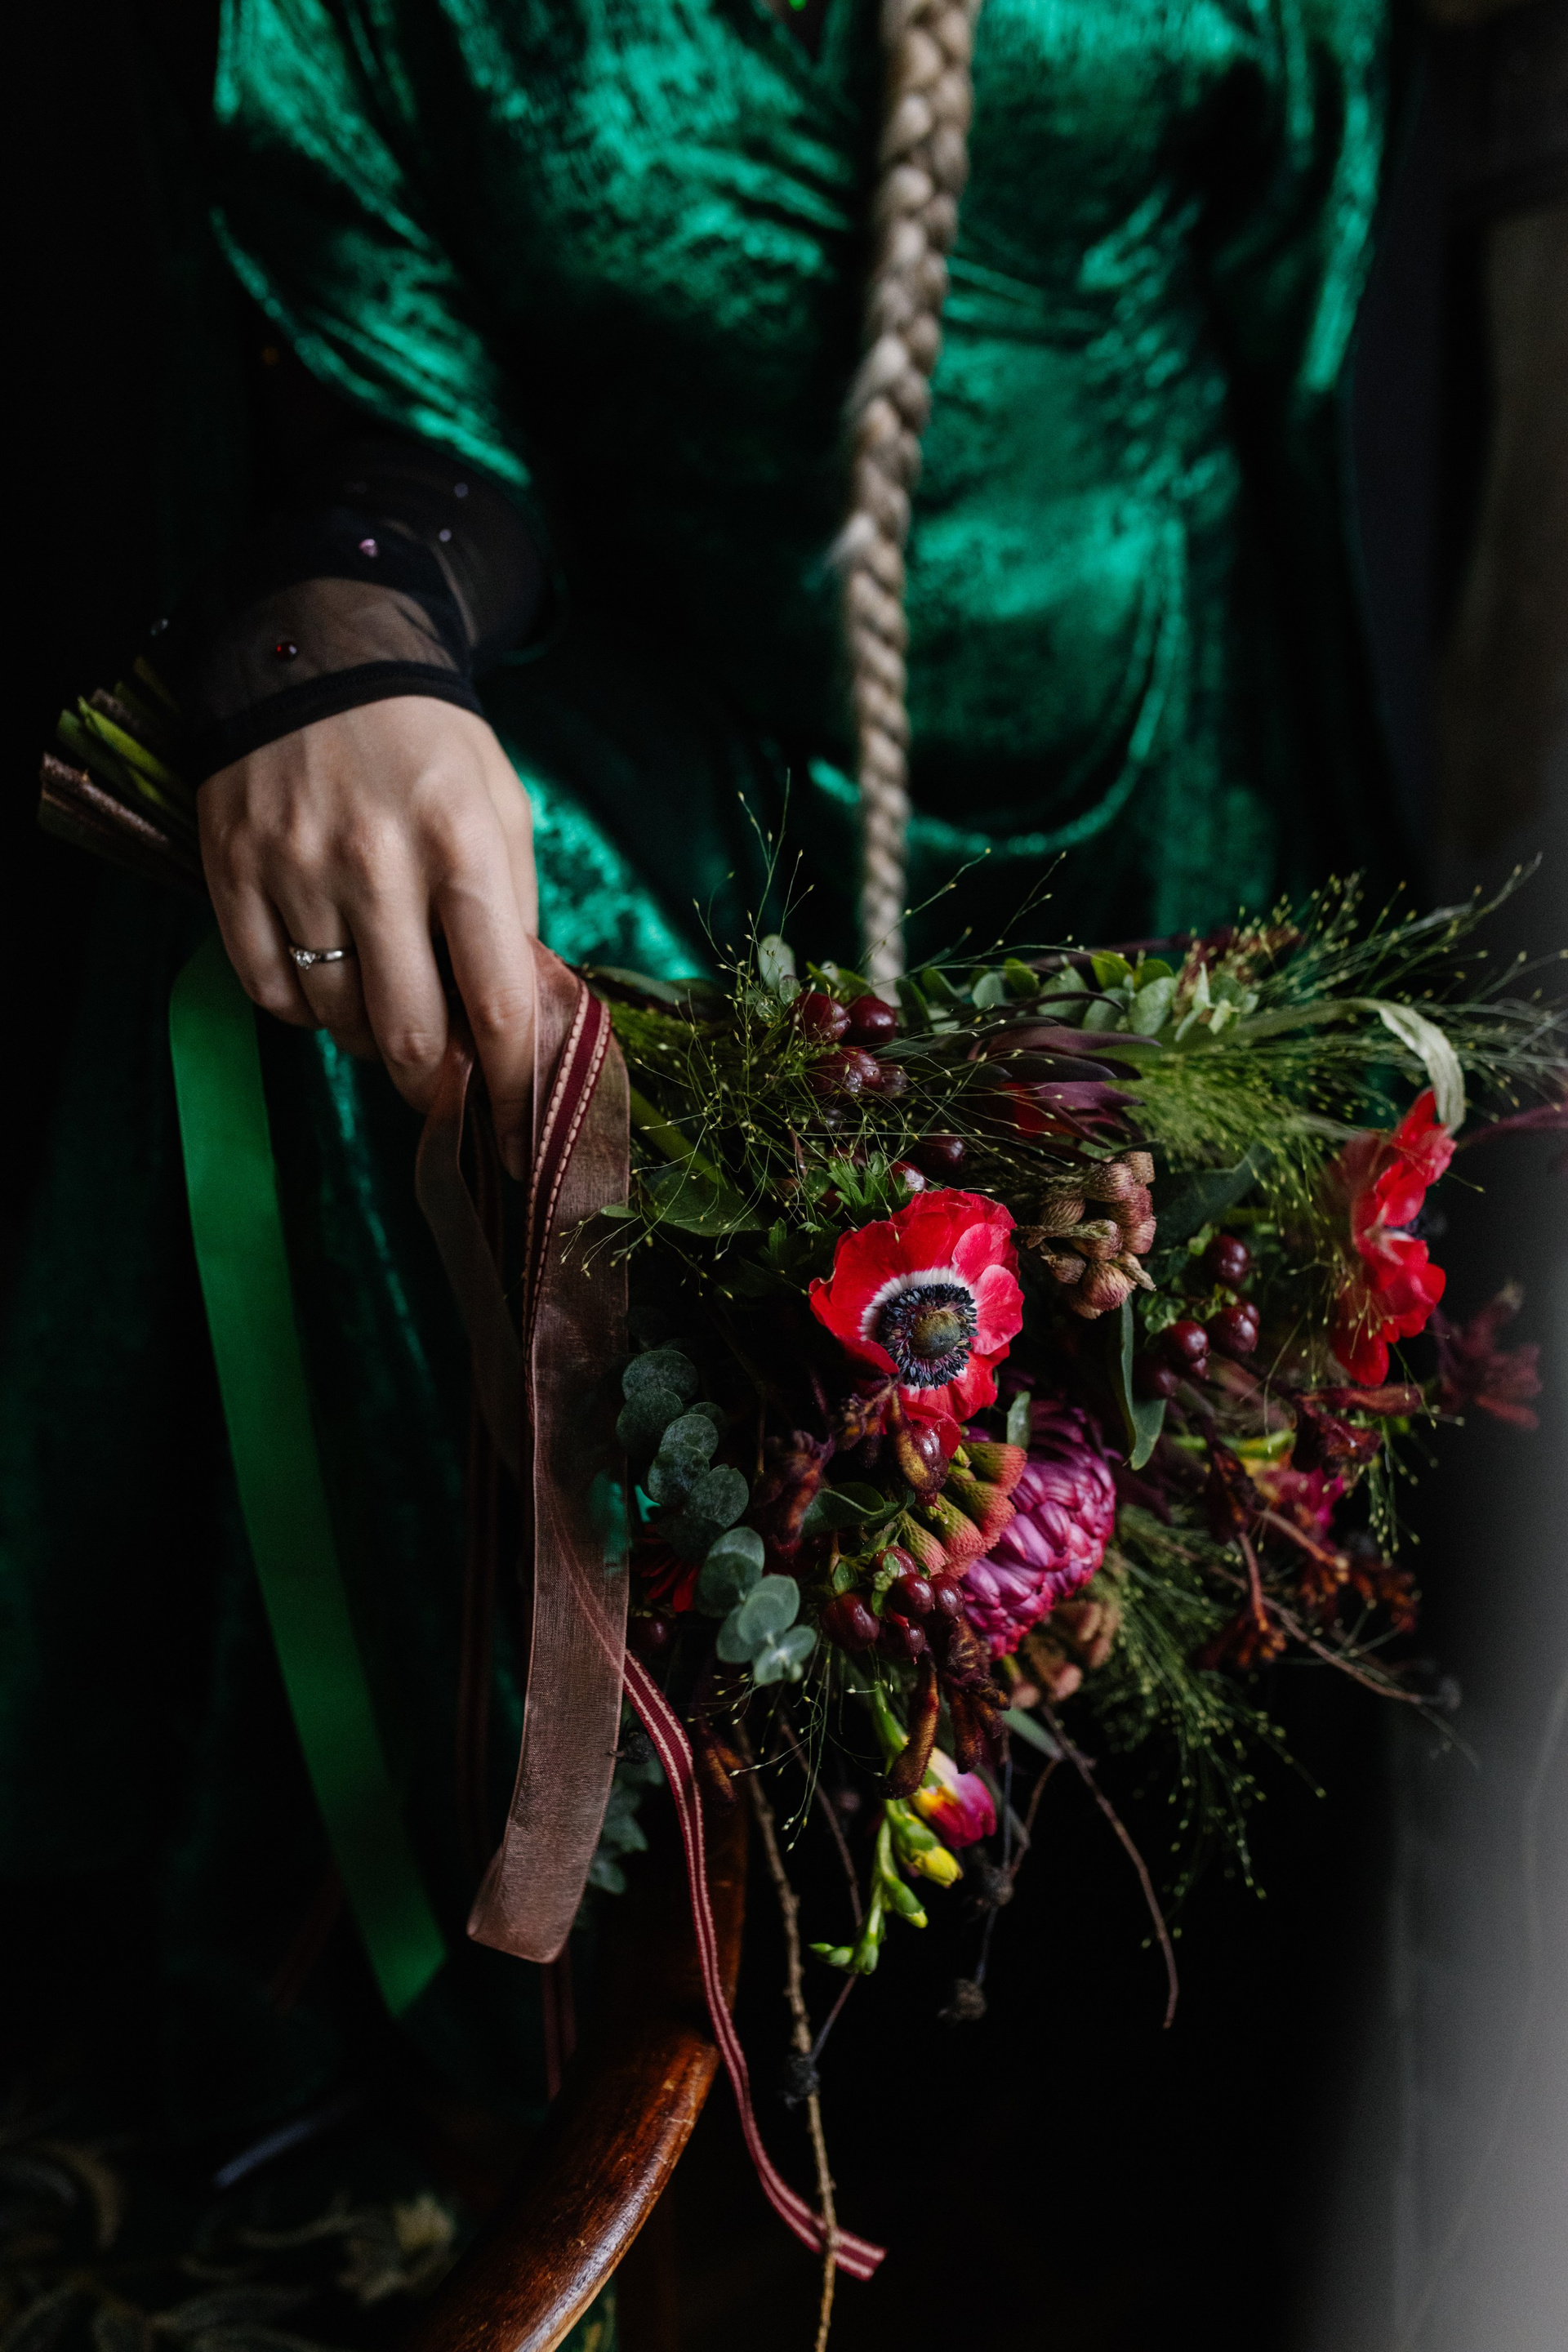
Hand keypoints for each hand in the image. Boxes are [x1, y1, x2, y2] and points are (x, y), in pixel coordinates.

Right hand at [199, 698, 537, 1176]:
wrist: (320, 651)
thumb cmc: (429, 743)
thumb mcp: (500, 808)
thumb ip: (514, 912)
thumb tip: (516, 1018)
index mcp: (461, 848)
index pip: (496, 1001)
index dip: (510, 1085)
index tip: (516, 1134)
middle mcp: (376, 864)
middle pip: (408, 1034)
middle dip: (434, 1086)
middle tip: (445, 1089)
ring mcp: (295, 869)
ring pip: (333, 1019)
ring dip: (367, 1039)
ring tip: (385, 1006)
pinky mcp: (232, 870)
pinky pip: (268, 989)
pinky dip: (301, 1008)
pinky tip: (325, 979)